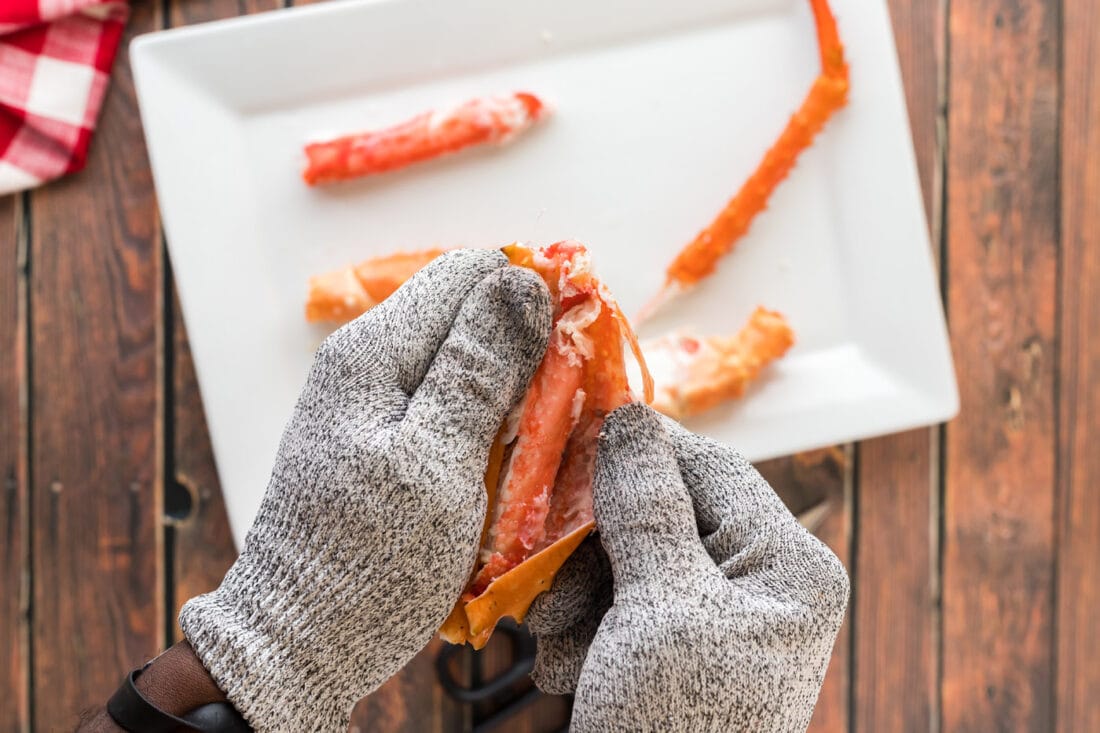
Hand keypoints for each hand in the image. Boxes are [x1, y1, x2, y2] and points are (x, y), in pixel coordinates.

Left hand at [179, 250, 551, 730]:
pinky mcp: (385, 439)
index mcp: (376, 349)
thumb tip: (522, 279)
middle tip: (564, 417)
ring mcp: (375, 401)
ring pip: (469, 364)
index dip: (536, 298)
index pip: (473, 271)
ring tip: (542, 452)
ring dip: (516, 398)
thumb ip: (478, 369)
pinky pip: (452, 407)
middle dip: (531, 352)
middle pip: (472, 315)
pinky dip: (491, 429)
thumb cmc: (367, 563)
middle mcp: (370, 360)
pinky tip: (509, 472)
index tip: (578, 353)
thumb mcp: (435, 463)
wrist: (297, 643)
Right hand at [527, 404, 848, 731]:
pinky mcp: (678, 649)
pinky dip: (586, 623)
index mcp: (790, 567)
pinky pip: (623, 602)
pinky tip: (568, 666)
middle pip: (665, 511)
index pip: (711, 468)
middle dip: (598, 544)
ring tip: (558, 643)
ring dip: (581, 590)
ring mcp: (720, 619)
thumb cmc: (674, 728)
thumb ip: (646, 508)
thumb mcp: (662, 609)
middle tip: (547, 573)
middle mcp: (763, 585)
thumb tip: (628, 417)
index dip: (638, 449)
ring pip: (633, 556)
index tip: (570, 434)